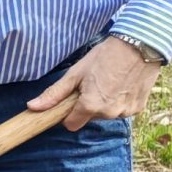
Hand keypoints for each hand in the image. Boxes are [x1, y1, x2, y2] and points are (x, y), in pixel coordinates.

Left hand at [28, 36, 160, 128]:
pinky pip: (122, 110)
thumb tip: (32, 107)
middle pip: (89, 118)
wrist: (139, 45)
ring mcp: (126, 112)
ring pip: (106, 114)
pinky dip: (119, 101)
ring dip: (104, 103)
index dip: (68, 114)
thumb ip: (55, 94)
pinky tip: (121, 84)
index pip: (71, 125)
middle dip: (87, 105)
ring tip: (109, 81)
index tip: (71, 101)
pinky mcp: (138, 108)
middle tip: (92, 83)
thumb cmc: (104, 56)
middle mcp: (109, 114)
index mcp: (91, 106)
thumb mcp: (75, 73)